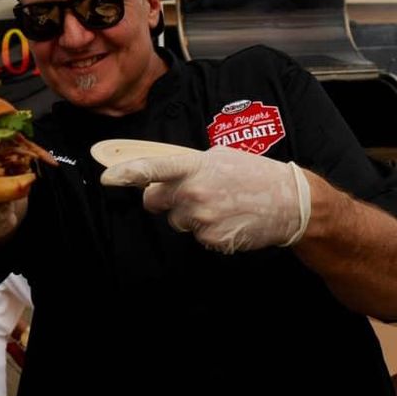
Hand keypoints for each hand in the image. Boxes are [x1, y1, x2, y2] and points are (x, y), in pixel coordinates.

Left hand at [100, 146, 311, 253]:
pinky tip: (228, 219)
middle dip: (163, 198)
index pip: (152, 169)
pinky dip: (207, 230)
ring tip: (219, 204)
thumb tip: (162, 172)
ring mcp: (202, 219)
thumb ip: (188, 164)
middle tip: (190, 191)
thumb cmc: (254, 174)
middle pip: (154, 201)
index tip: (108, 178)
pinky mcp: (212, 239)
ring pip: (176, 221)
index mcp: (194, 167)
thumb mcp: (220, 156)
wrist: (289, 201)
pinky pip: (196, 236)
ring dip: (189, 215)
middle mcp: (194, 193)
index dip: (126, 174)